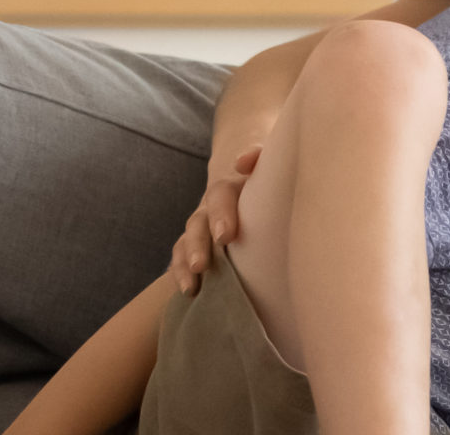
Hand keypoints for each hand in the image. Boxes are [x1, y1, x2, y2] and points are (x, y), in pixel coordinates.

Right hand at [166, 145, 258, 294]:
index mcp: (232, 188)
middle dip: (198, 244)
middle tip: (200, 265)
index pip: (220, 195)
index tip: (225, 236)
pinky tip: (188, 292)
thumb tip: (243, 161)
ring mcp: (202, 226)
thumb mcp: (269, 167)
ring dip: (185, 263)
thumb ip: (260, 158)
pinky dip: (180, 274)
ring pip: (186, 242)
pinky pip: (182, 258)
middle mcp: (211, 207)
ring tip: (190, 285)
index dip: (220, 213)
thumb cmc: (267, 180)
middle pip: (198, 222)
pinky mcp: (198, 244)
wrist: (250, 181)